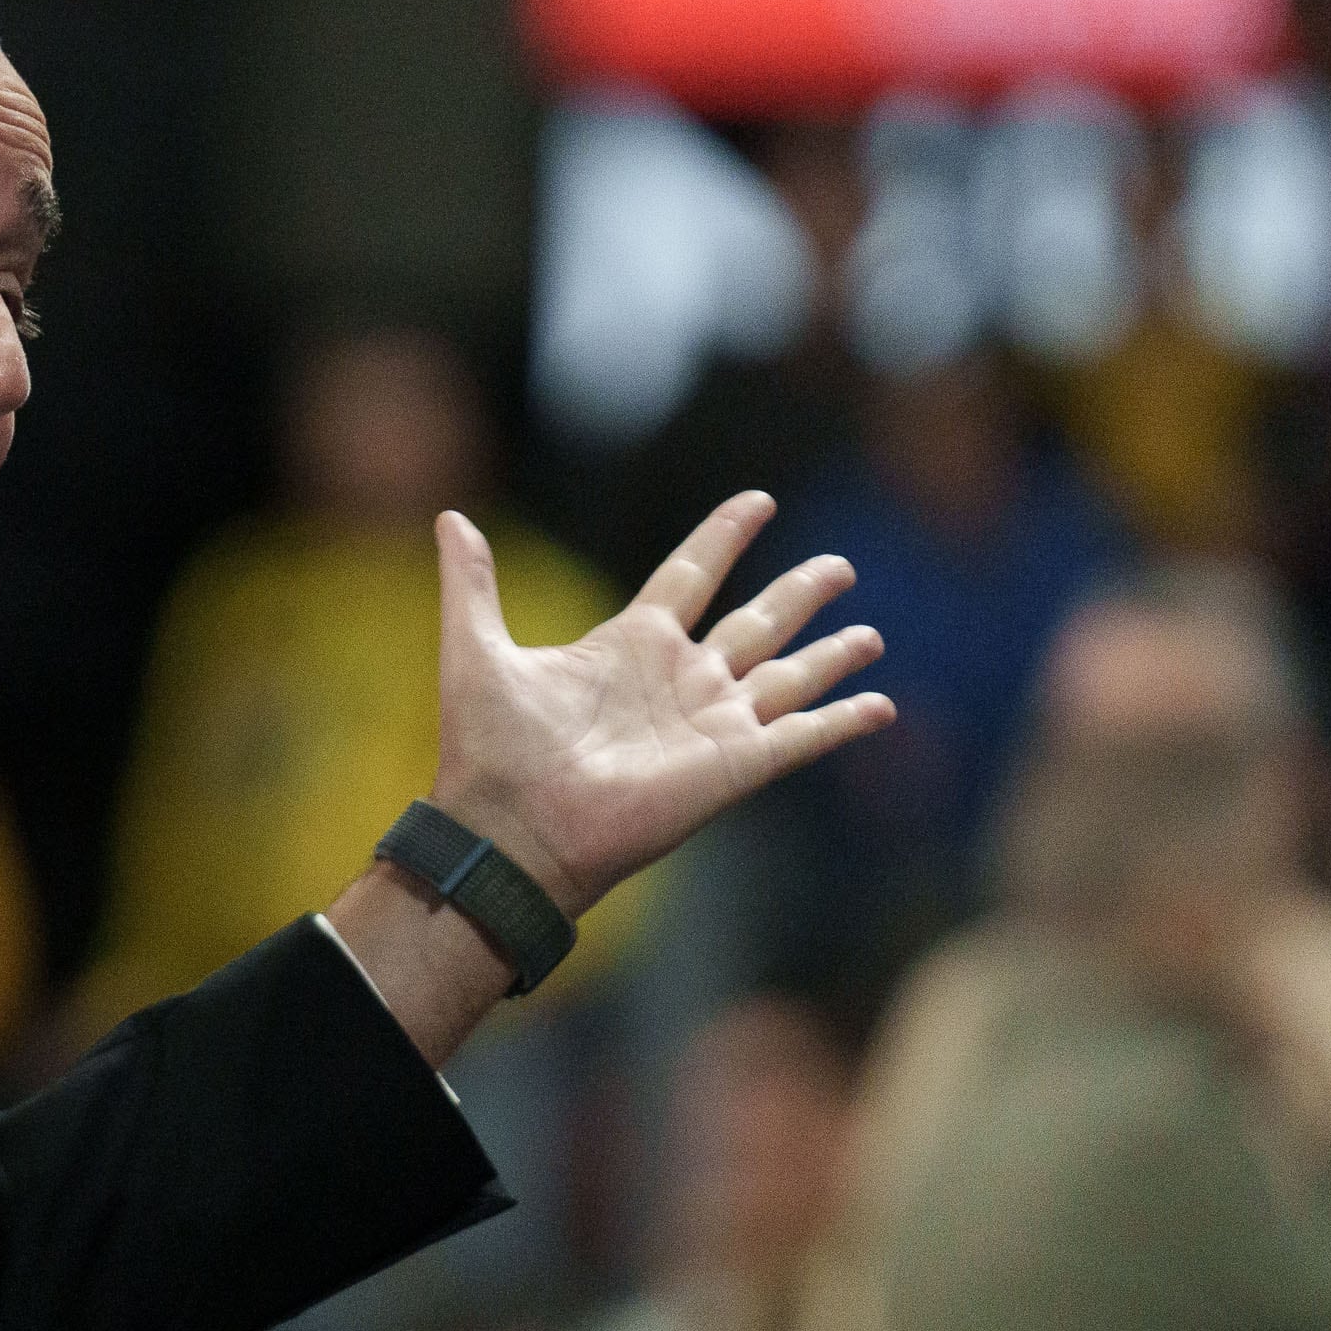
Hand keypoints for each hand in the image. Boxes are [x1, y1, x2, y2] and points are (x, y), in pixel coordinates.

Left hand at [427, 494, 891, 912]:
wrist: (510, 828)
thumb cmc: (489, 751)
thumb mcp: (476, 650)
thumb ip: (472, 583)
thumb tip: (448, 516)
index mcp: (629, 646)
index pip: (690, 576)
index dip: (724, 538)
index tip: (758, 501)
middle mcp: (678, 681)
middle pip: (755, 623)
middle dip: (798, 594)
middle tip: (841, 565)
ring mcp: (710, 724)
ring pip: (788, 675)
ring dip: (831, 655)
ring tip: (872, 634)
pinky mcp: (734, 768)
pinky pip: (801, 736)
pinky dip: (842, 721)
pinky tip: (881, 705)